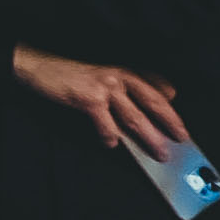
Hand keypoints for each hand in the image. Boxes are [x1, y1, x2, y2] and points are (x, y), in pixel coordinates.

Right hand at [10, 47, 195, 168]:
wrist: (37, 66)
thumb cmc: (68, 75)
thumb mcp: (100, 76)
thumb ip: (121, 93)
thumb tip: (135, 121)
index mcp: (124, 70)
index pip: (158, 89)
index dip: (172, 108)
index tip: (180, 124)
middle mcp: (119, 76)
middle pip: (154, 103)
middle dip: (171, 124)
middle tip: (182, 139)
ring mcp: (105, 87)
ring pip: (135, 118)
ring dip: (150, 138)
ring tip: (159, 152)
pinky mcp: (89, 100)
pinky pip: (107, 125)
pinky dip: (110, 137)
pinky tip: (111, 143)